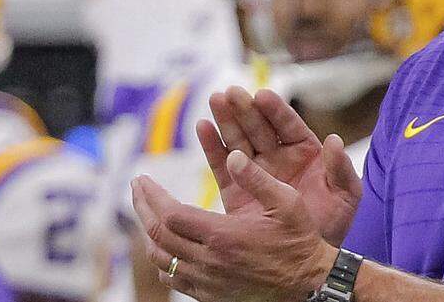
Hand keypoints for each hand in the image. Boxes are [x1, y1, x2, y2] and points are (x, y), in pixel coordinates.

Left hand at [131, 150, 337, 301]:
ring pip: (162, 259)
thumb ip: (258, 178)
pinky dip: (162, 260)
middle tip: (135, 188)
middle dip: (142, 209)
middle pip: (158, 236)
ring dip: (147, 235)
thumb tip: (232, 155)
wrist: (308, 283)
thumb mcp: (287, 202)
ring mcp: (208, 281)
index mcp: (224, 236)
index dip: (152, 196)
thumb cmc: (299, 239)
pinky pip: (174, 279)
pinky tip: (164, 245)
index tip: (143, 178)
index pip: (171, 215)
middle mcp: (209, 261)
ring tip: (145, 213)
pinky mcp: (210, 295)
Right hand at [199, 86, 361, 243]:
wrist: (309, 259)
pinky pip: (222, 165)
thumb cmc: (334, 223)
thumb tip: (335, 140)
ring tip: (215, 99)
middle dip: (246, 109)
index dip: (276, 110)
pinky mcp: (237, 190)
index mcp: (306, 153)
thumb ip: (342, 169)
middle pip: (260, 127)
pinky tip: (203, 126)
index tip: (262, 95)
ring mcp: (257, 172)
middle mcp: (279, 157)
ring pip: (240, 140)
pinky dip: (212, 146)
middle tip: (232, 92)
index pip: (289, 126)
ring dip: (227, 120)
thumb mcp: (347, 196)